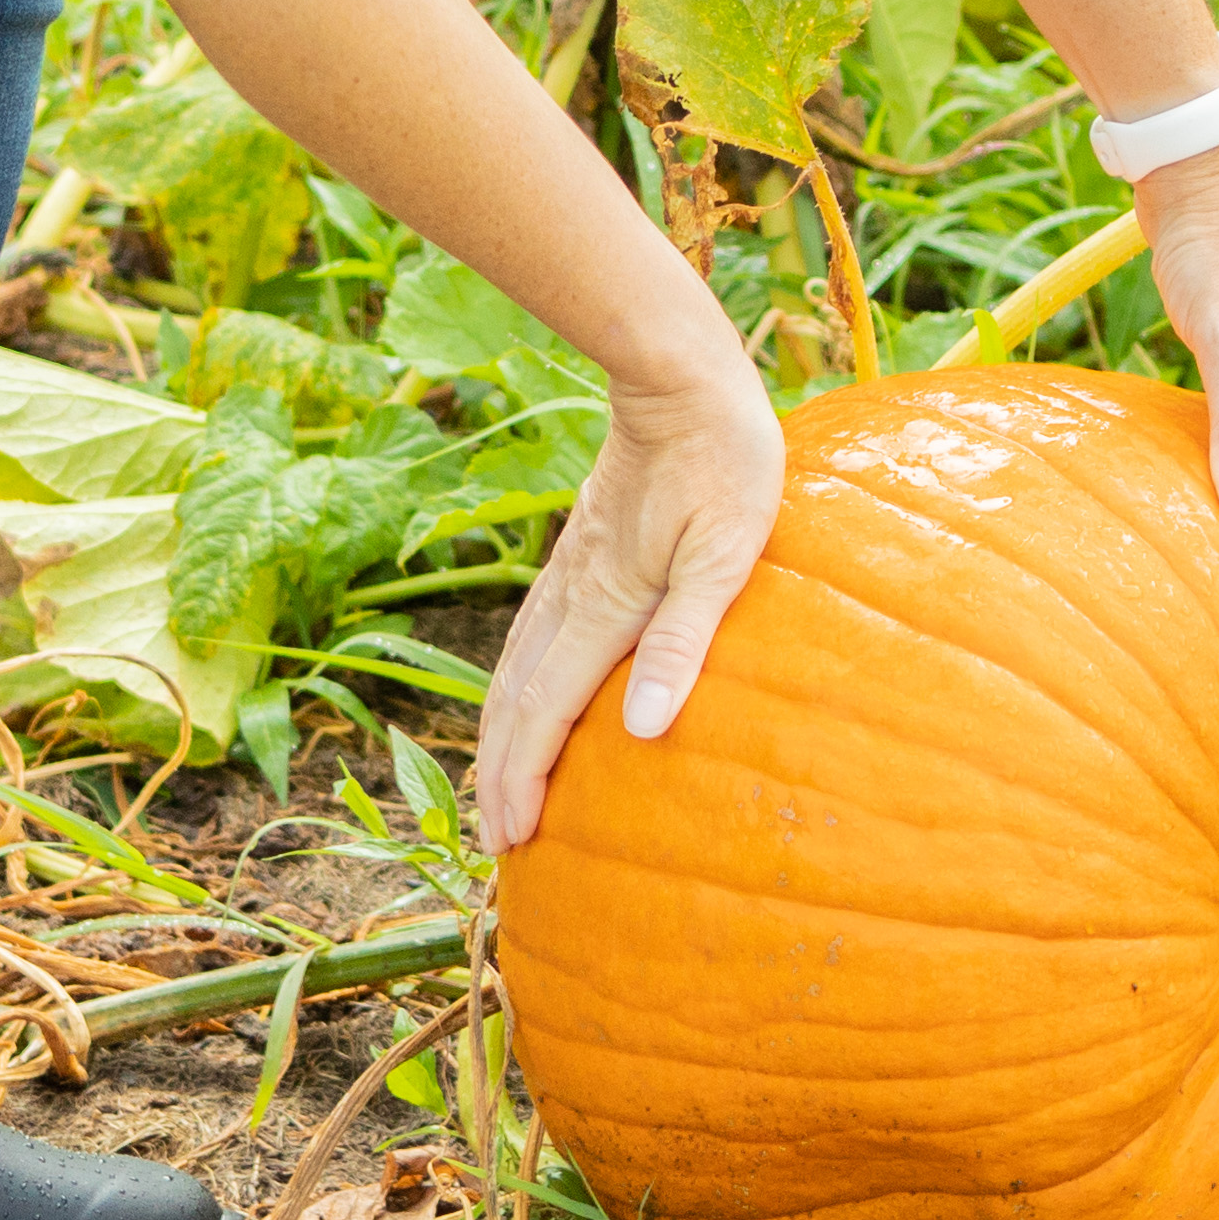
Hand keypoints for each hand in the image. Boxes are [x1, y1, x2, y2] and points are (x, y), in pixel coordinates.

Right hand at [475, 360, 784, 851]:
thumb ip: (683, 639)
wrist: (680, 378)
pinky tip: (519, 701)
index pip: (547, 710)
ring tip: (493, 786)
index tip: (512, 837)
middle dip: (499, 772)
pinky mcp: (578, 554)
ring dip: (498, 734)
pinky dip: (512, 687)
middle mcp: (572, 594)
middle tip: (492, 841)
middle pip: (516, 699)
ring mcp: (569, 572)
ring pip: (514, 669)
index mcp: (605, 604)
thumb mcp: (725, 553)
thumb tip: (641, 728)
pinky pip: (528, 638)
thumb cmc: (723, 459)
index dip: (525, 777)